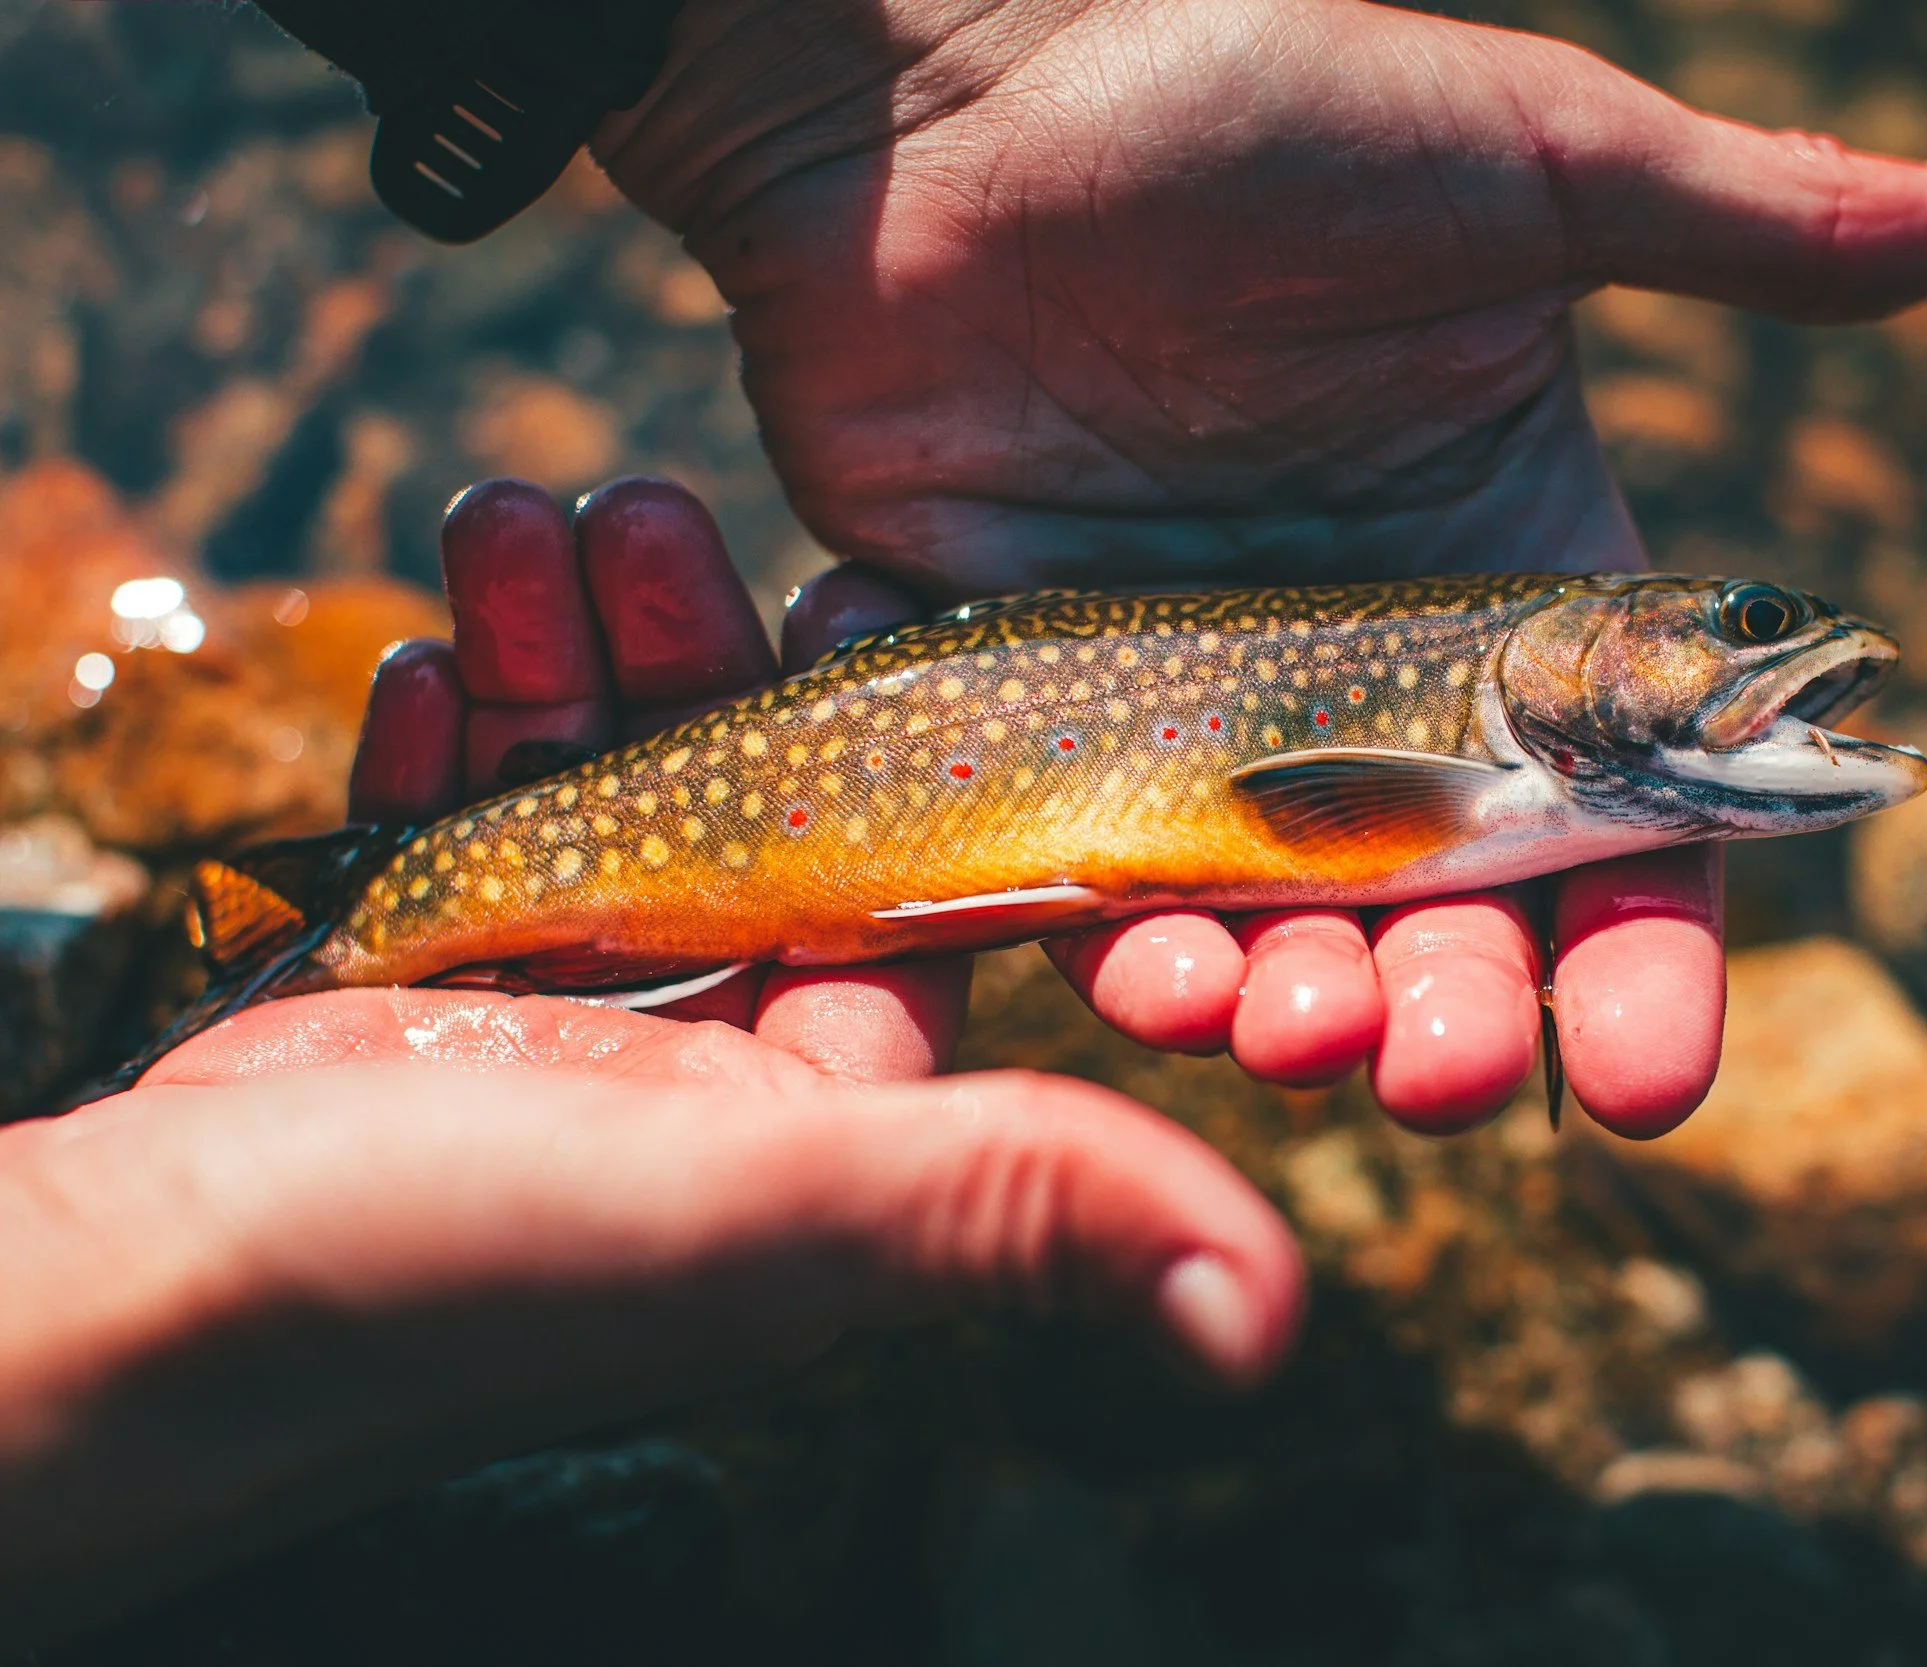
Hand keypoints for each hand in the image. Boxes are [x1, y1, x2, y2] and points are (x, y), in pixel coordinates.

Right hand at [0, 480, 1298, 1644]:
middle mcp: (720, 1062)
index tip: (853, 585)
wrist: (134, 1310)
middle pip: (749, 800)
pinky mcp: (422, 1002)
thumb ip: (1014, 1201)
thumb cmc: (455, 1266)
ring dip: (571, 654)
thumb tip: (1271, 1316)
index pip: (922, 876)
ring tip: (526, 518)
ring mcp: (568, 1029)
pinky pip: (466, 830)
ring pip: (602, 788)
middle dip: (702, 650)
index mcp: (837, 1096)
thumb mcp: (770, 1210)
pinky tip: (443, 643)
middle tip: (655, 506)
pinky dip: (456, 732)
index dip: (906, 726)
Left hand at [591, 0, 1926, 1133]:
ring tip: (1287, 1028)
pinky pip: (1078, 879)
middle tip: (1445, 1073)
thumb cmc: (1245, 98)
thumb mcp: (1521, 153)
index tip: (1652, 1081)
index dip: (1649, 958)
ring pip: (1271, 929)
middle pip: (1450, 921)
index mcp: (1515, 587)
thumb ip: (1742, 221)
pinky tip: (1136, 965)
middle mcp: (1369, 682)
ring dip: (1295, 1010)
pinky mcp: (1031, 717)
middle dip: (1463, 1021)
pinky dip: (1113, 944)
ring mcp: (1193, 712)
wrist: (952, 86)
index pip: (1624, 819)